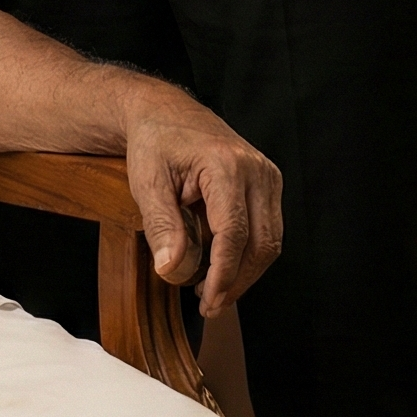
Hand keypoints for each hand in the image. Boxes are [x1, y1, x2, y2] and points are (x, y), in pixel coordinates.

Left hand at [116, 77, 283, 316]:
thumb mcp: (146, 182)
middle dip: (237, 281)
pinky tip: (224, 268)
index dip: (223, 274)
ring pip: (270, 240)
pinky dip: (249, 254)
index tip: (207, 301)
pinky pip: (268, 229)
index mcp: (225, 165)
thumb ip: (161, 225)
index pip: (234, 233)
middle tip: (209, 305)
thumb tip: (171, 270)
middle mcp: (256, 169)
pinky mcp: (268, 182)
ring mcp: (267, 174)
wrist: (165, 112)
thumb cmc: (154, 143)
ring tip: (214, 292)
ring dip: (246, 273)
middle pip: (261, 242)